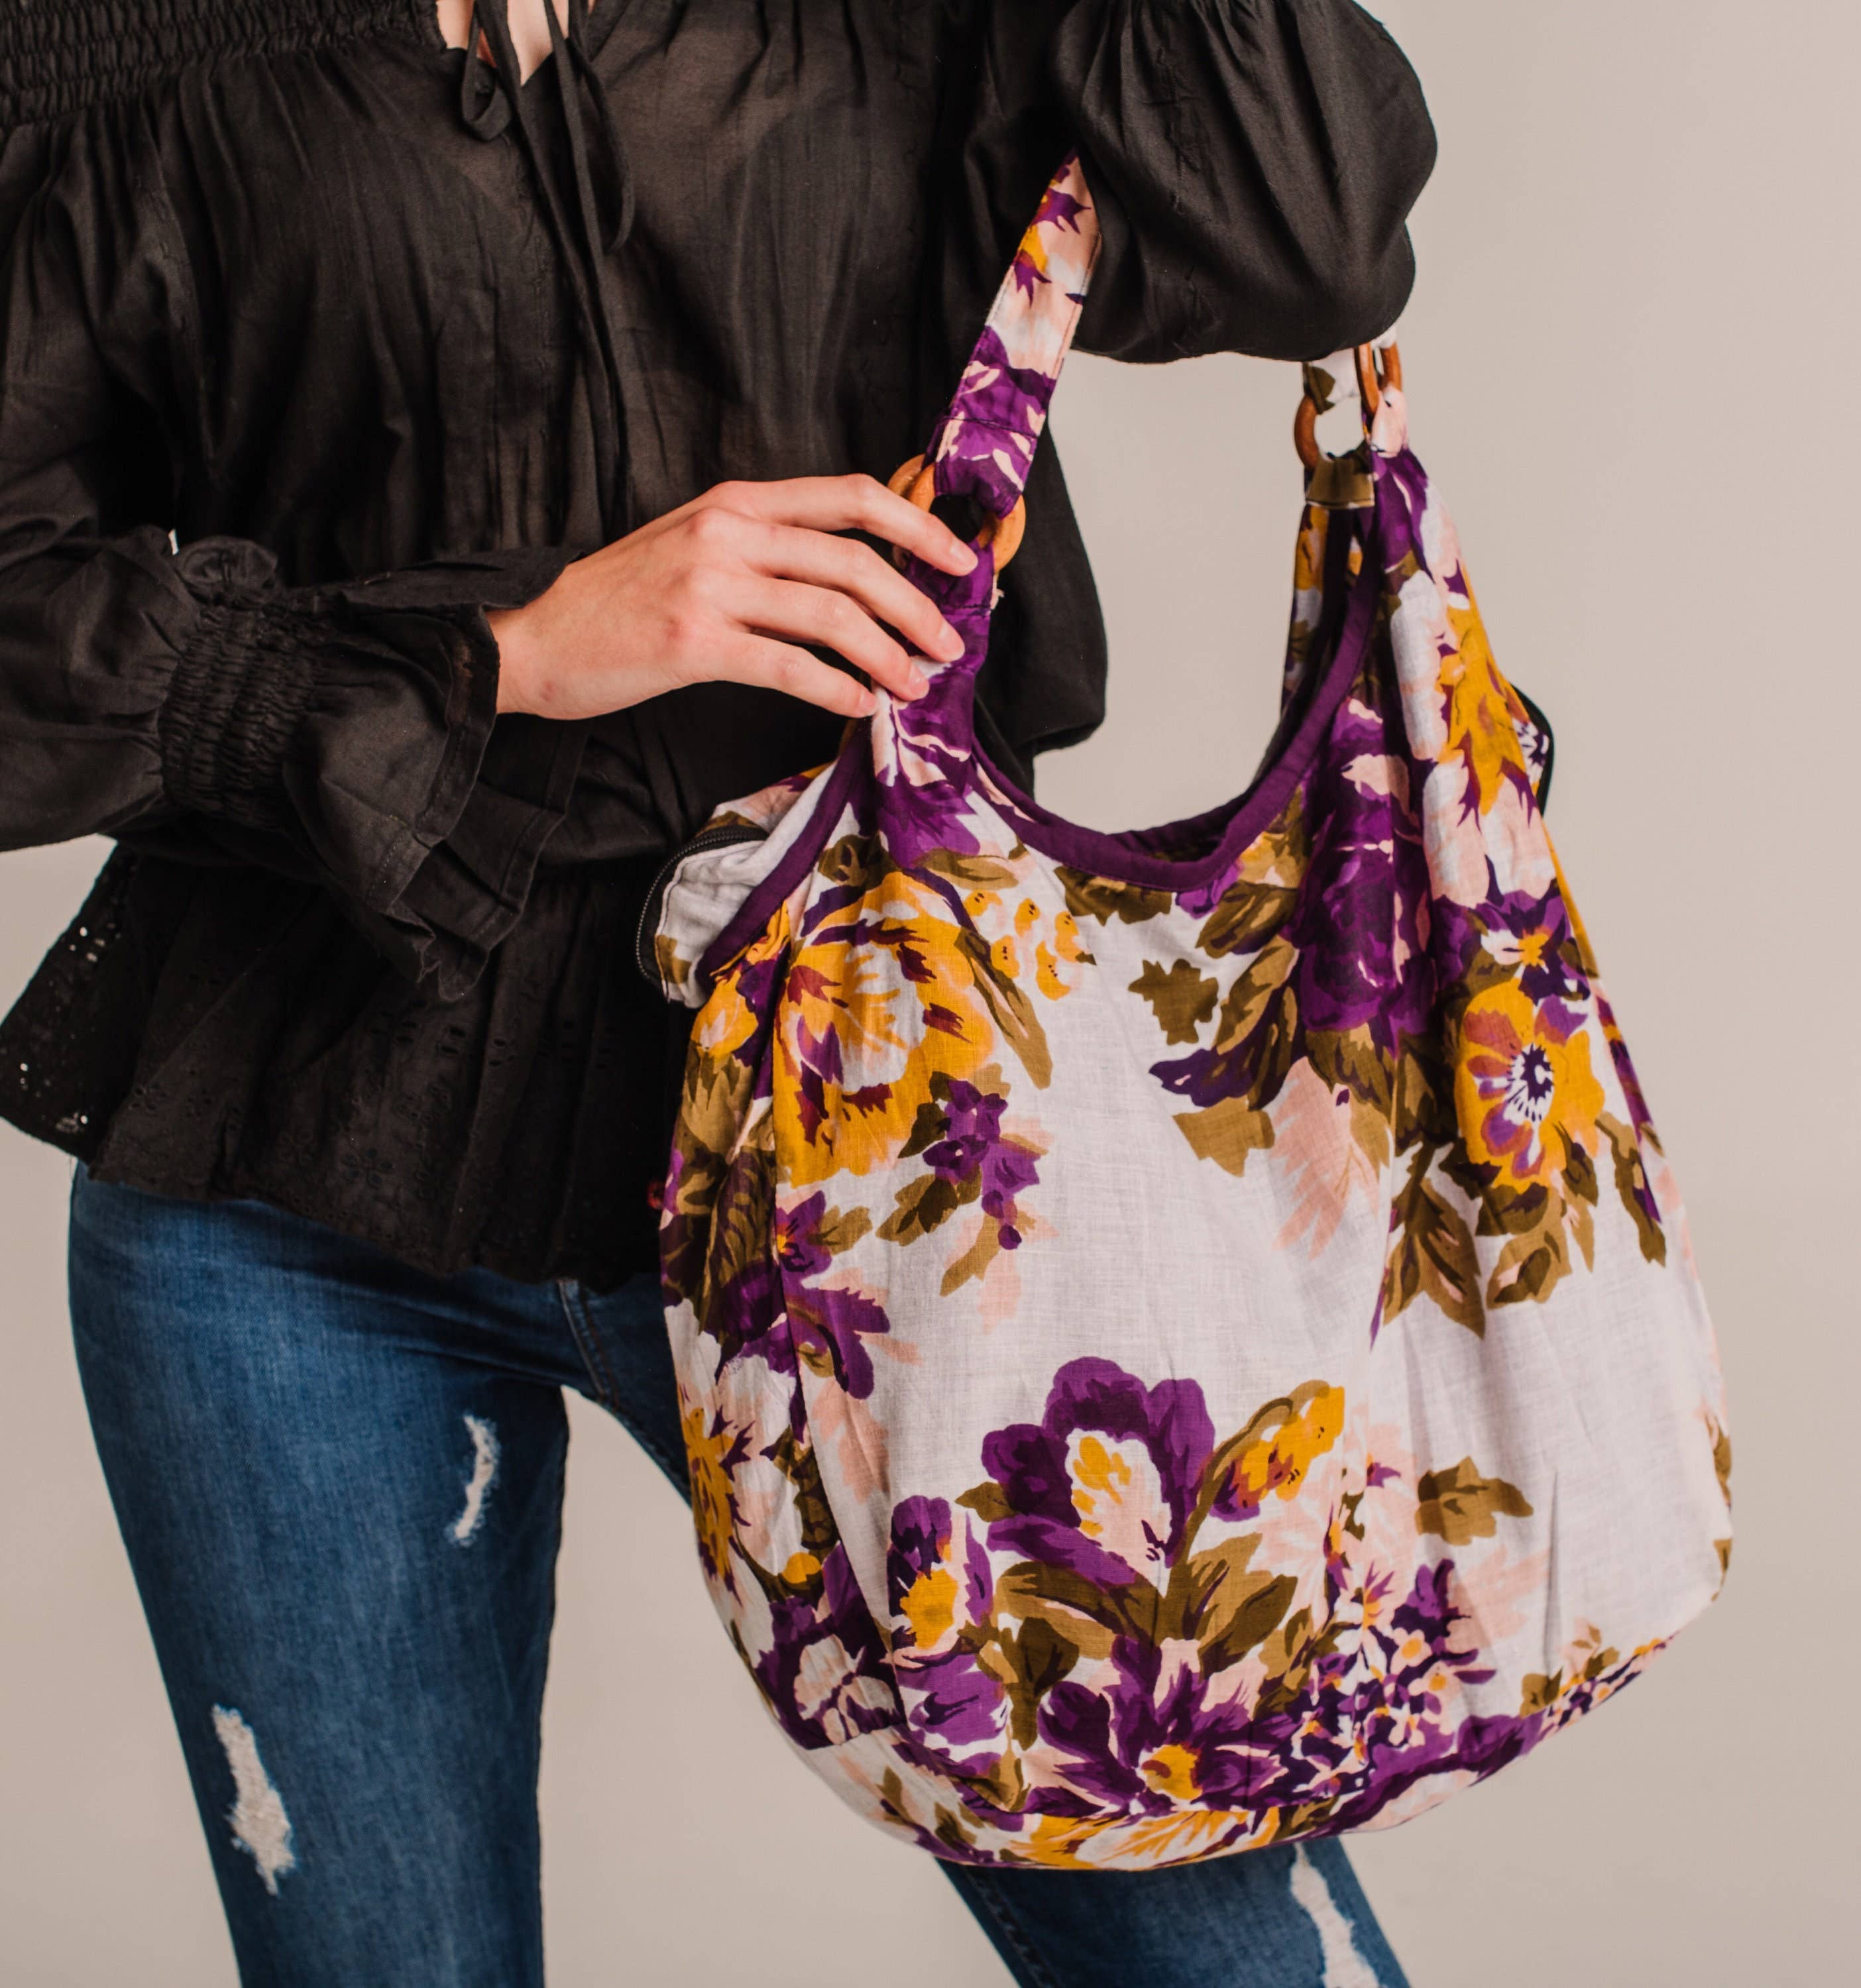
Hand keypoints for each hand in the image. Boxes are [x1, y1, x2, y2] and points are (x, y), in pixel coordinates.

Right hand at [488, 474, 977, 721]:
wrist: (532, 637)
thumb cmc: (618, 602)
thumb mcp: (694, 547)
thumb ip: (765, 551)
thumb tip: (851, 582)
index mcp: (735, 502)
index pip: (849, 497)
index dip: (916, 527)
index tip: (959, 562)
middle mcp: (727, 533)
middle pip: (855, 561)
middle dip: (916, 607)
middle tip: (948, 646)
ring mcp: (709, 586)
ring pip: (833, 615)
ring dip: (888, 656)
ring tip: (913, 687)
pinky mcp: (693, 643)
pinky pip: (792, 667)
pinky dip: (839, 691)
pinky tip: (860, 708)